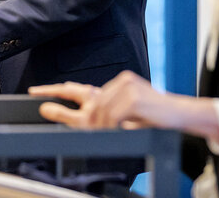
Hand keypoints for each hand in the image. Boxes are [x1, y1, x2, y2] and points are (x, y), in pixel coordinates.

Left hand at [30, 71, 218, 140]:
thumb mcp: (126, 119)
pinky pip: (112, 115)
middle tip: (44, 109)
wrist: (182, 116)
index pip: (79, 88)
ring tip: (104, 134)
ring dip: (98, 128)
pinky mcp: (133, 96)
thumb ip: (108, 115)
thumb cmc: (156, 119)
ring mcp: (125, 87)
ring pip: (98, 112)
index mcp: (113, 88)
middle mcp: (117, 84)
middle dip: (62, 107)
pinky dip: (111, 126)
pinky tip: (115, 129)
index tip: (37, 94)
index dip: (56, 90)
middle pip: (83, 99)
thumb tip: (84, 122)